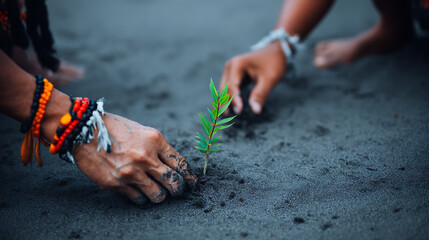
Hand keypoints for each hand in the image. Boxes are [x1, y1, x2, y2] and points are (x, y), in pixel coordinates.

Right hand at [72, 113, 196, 204]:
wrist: (84, 131)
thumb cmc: (115, 128)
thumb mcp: (143, 131)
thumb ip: (159, 148)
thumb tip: (173, 167)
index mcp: (155, 141)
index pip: (181, 164)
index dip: (189, 176)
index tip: (191, 182)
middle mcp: (146, 158)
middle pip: (174, 183)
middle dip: (179, 189)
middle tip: (178, 190)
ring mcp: (131, 173)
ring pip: (158, 196)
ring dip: (161, 196)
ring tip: (159, 193)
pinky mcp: (117, 184)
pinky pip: (138, 199)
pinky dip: (143, 198)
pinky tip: (141, 193)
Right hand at [220, 41, 286, 114]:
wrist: (276, 51)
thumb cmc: (273, 63)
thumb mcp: (270, 79)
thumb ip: (261, 94)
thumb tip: (255, 111)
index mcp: (237, 64)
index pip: (232, 85)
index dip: (234, 99)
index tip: (240, 111)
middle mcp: (230, 66)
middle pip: (224, 88)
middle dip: (225, 102)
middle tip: (229, 118)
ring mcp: (230, 71)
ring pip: (224, 89)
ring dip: (225, 101)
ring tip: (228, 116)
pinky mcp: (234, 75)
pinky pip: (228, 88)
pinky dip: (229, 98)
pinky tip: (231, 108)